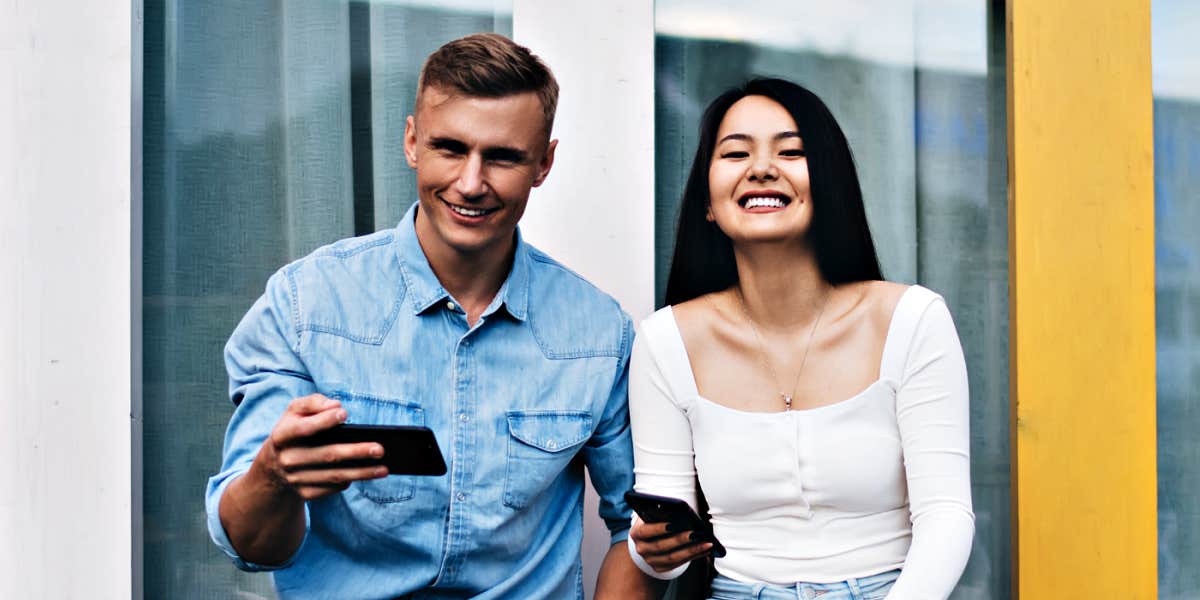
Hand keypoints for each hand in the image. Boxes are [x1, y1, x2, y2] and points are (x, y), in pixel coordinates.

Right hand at [249, 394, 387, 500]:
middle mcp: (287, 459)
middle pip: (326, 456)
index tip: (344, 413)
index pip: (303, 429)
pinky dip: (349, 482)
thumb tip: (335, 405)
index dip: (322, 421)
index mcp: (282, 436)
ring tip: (384, 468)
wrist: (273, 466)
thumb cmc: (293, 429)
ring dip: (361, 473)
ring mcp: (295, 479)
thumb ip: (313, 403)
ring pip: (333, 476)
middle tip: (380, 449)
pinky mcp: (304, 493)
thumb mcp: (294, 411)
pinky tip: (366, 475)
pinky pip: (331, 488)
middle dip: (355, 452)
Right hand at [629, 516, 712, 572]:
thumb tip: (679, 513)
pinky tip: (705, 549)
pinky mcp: (660, 568)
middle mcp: (641, 549)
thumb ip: (661, 513)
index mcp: (636, 533)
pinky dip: (693, 556)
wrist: (649, 537)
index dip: (658, 528)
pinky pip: (679, 563)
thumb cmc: (655, 519)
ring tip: (707, 543)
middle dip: (679, 540)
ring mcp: (650, 561)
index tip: (673, 523)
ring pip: (672, 557)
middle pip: (661, 545)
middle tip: (695, 533)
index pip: (645, 531)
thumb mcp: (653, 514)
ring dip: (691, 550)